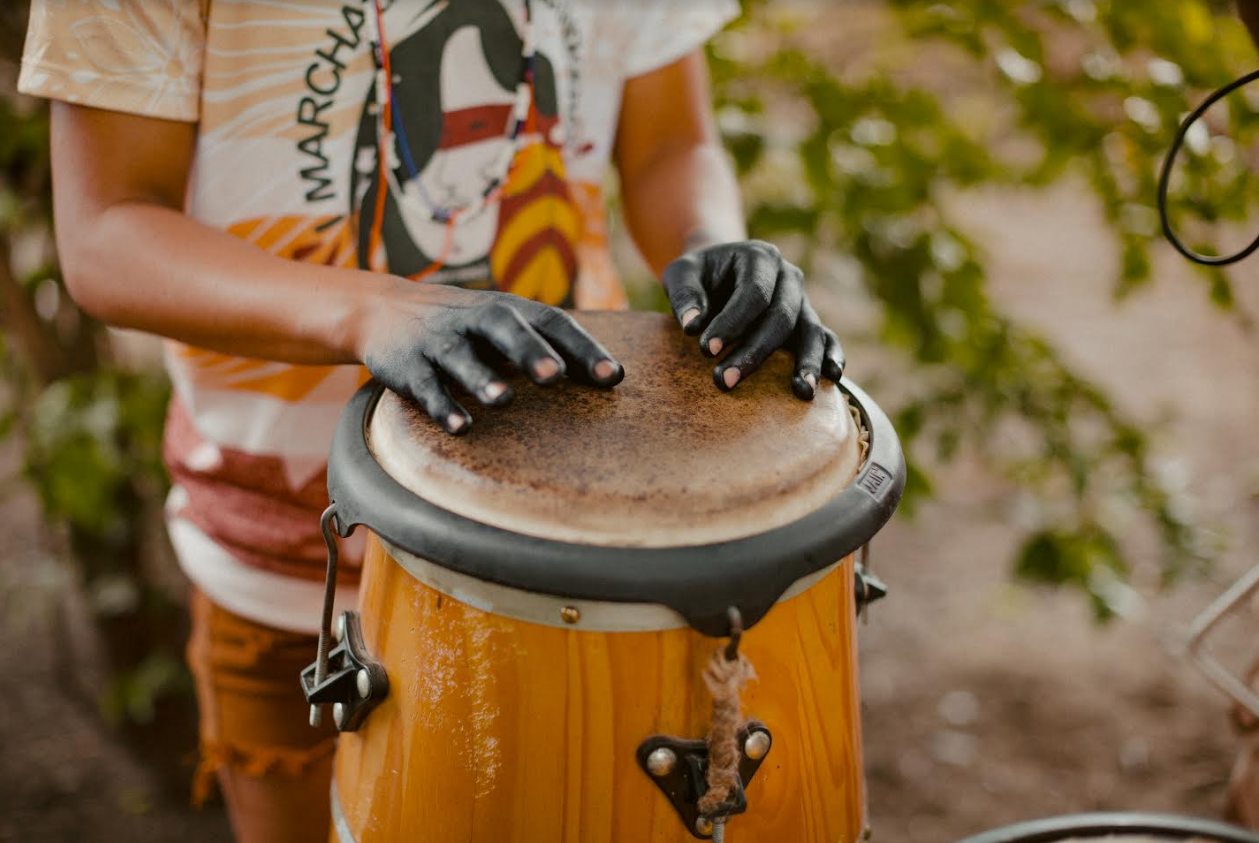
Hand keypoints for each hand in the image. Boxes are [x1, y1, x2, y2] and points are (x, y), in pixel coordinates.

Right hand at [355, 281, 623, 433]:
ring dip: (483, 377)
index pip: (550, 321)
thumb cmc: (466, 325)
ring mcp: (439, 342)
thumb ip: (550, 345)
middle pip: (504, 327)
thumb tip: (614, 377)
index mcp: (507, 309)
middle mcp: (474, 320)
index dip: (582, 347)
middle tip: (554, 374)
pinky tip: (462, 427)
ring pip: (461, 356)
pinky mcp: (408, 367)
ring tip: (504, 400)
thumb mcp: (503, 323)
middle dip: (529, 350)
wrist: (381, 309)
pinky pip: (426, 387)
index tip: (613, 377)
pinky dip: (443, 406)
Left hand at [663, 240, 844, 398]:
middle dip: (754, 351)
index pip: (753, 292)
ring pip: (810, 330)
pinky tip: (831, 378)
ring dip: (806, 362)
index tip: (705, 350)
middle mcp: (788, 276)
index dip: (732, 322)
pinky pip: (826, 337)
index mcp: (760, 257)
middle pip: (781, 316)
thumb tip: (692, 326)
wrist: (718, 272)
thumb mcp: (681, 274)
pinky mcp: (806, 322)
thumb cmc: (699, 275)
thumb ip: (684, 296)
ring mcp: (801, 299)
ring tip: (801, 392)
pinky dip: (831, 355)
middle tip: (724, 381)